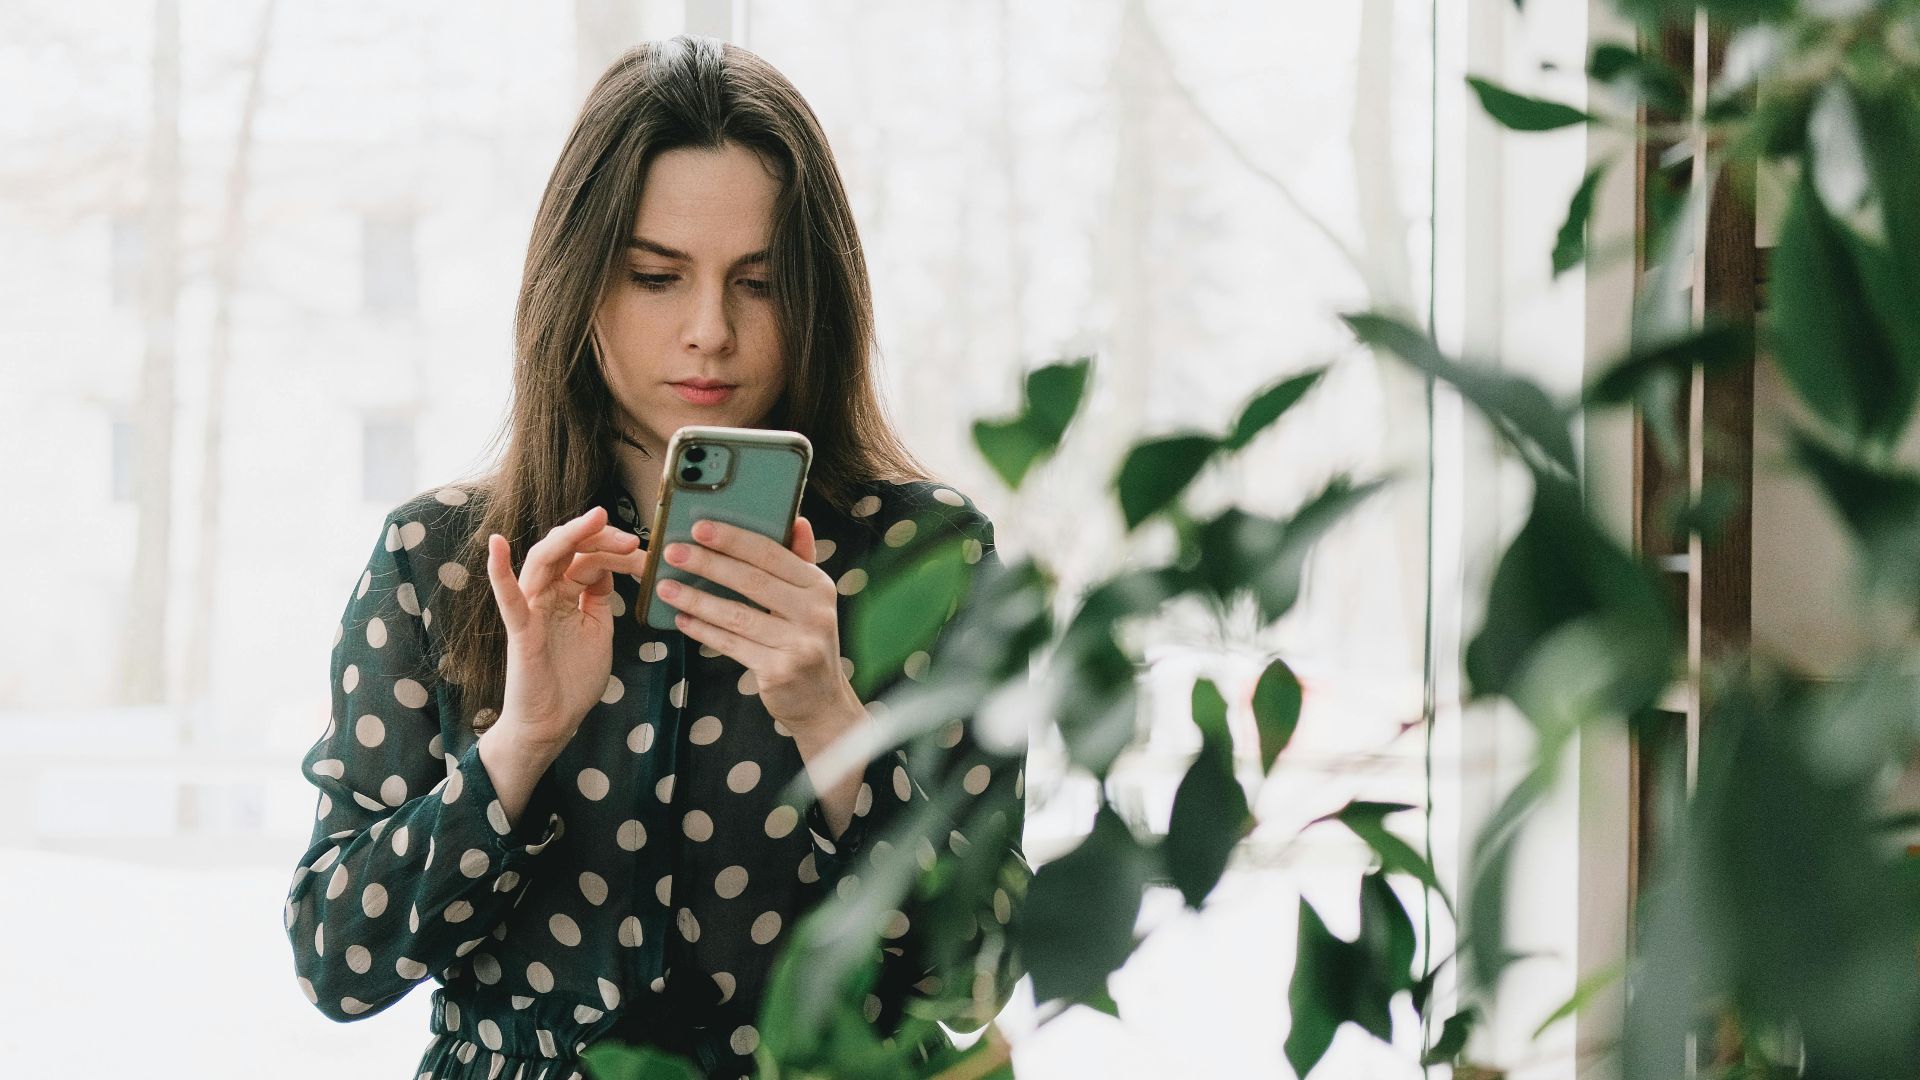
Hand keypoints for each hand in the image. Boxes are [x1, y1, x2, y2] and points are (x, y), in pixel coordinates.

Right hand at [484, 505, 643, 750]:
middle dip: (597, 537)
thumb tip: (605, 565)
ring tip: (593, 520)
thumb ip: (599, 597)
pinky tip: (497, 545)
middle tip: (628, 537)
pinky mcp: (521, 630)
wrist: (555, 721)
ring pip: (543, 561)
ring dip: (568, 537)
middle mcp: (546, 595)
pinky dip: (498, 571)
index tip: (641, 551)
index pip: (586, 557)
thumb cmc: (573, 678)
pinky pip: (508, 599)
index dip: (613, 549)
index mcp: (566, 594)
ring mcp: (531, 610)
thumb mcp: (598, 628)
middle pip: (567, 550)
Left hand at [652, 515, 863, 744]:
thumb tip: (797, 520)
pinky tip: (682, 620)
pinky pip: (731, 645)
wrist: (821, 700)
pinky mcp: (779, 671)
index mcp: (819, 586)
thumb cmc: (806, 641)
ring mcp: (799, 644)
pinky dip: (703, 631)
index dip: (734, 538)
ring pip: (736, 615)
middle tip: (672, 552)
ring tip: (665, 587)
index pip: (772, 553)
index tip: (700, 527)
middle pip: (751, 581)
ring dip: (696, 599)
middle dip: (707, 564)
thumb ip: (799, 560)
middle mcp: (814, 612)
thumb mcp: (811, 600)